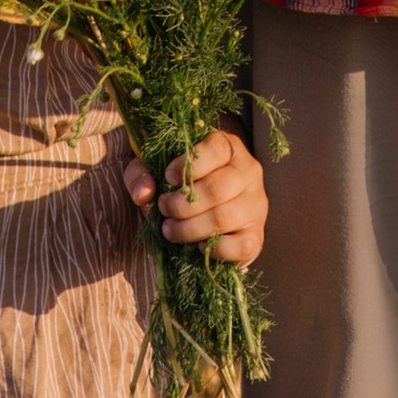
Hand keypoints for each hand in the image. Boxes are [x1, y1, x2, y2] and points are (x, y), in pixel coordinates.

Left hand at [125, 129, 267, 268]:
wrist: (208, 208)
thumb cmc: (181, 184)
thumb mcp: (156, 169)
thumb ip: (141, 174)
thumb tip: (143, 193)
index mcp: (229, 148)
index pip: (217, 149)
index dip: (188, 165)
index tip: (167, 178)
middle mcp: (249, 173)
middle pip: (217, 189)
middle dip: (181, 204)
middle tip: (163, 209)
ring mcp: (256, 205)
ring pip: (224, 218)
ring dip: (189, 229)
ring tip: (170, 230)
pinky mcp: (256, 235)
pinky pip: (241, 246)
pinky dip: (216, 250)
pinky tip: (199, 245)